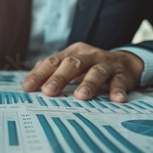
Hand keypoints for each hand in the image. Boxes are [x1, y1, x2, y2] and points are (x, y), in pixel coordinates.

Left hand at [22, 43, 143, 101]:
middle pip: (73, 64)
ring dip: (89, 83)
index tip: (28, 87)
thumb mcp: (70, 65)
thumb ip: (50, 72)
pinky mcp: (122, 74)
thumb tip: (27, 83)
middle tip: (49, 92)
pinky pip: (120, 82)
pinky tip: (116, 99)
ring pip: (97, 72)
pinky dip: (118, 90)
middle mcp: (89, 55)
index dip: (40, 74)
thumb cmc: (90, 67)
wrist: (125, 63)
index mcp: (73, 53)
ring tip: (81, 96)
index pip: (53, 62)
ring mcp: (106, 63)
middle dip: (60, 78)